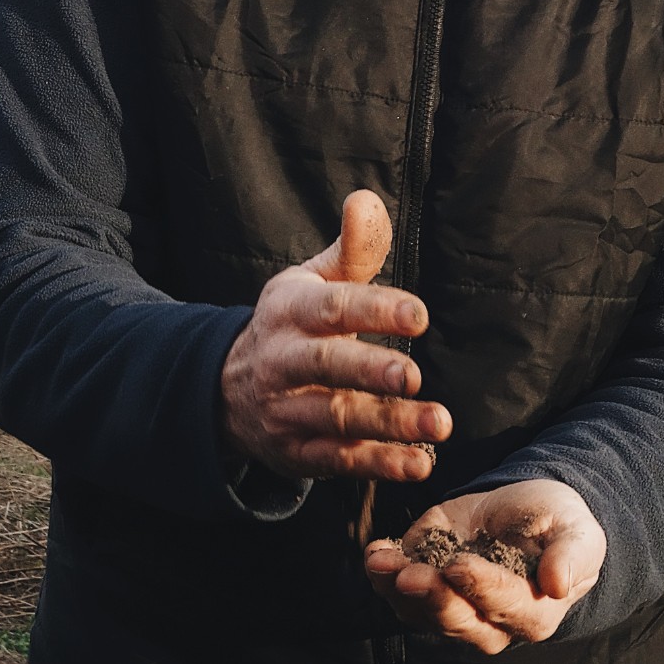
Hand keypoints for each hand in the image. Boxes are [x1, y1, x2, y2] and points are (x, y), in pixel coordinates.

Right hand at [220, 190, 451, 480]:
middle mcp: (284, 361)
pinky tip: (419, 463)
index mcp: (291, 310)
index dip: (374, 311)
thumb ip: (351, 249)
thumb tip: (366, 199)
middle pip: (326, 366)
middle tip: (414, 375)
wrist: (225, 390)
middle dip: (369, 373)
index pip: (332, 307)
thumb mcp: (313, 280)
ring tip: (438, 423)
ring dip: (388, 425)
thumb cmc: (293, 323)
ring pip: (336, 419)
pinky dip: (378, 464)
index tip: (419, 315)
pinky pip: (338, 461)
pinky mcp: (297, 453)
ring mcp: (287, 411)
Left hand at [364, 479, 606, 653]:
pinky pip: (400, 591)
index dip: (481, 587)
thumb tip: (558, 584)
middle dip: (432, 597)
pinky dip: (383, 574)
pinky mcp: (428, 583)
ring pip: (422, 610)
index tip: (460, 565)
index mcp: (532, 612)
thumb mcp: (578, 533)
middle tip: (412, 574)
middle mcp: (489, 620)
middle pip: (458, 619)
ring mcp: (453, 604)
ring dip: (398, 588)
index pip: (504, 607)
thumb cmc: (560, 525)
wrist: (530, 511)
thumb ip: (571, 557)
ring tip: (382, 562)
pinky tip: (376, 553)